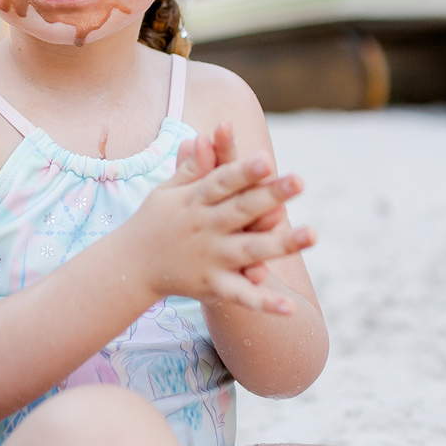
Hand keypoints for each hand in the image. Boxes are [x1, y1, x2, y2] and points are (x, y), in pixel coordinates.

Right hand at [126, 125, 314, 314]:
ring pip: (250, 250)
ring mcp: (210, 258)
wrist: (131, 266)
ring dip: (282, 243)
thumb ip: (190, 168)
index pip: (222, 182)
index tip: (266, 158)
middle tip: (299, 179)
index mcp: (195, 201)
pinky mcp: (212, 286)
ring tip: (313, 234)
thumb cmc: (156, 221)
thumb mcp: (168, 192)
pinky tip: (290, 308)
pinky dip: (264, 303)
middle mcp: (205, 228)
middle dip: (270, 195)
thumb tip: (201, 137)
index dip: (243, 170)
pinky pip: (242, 296)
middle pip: (242, 209)